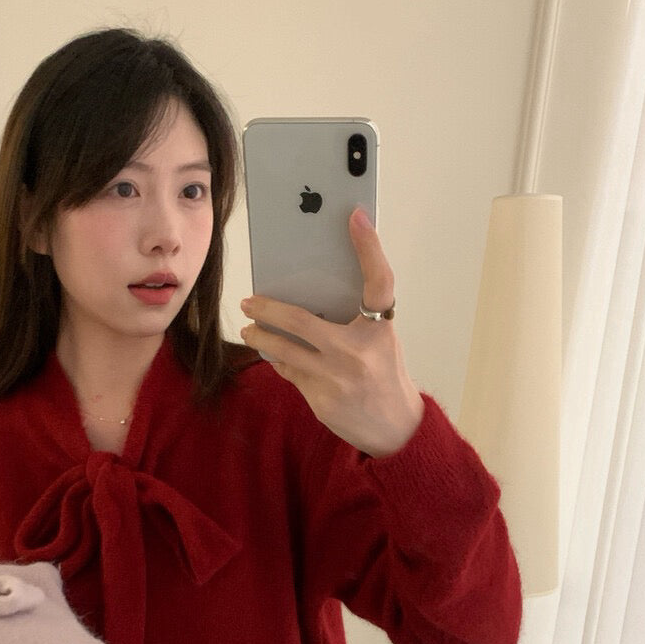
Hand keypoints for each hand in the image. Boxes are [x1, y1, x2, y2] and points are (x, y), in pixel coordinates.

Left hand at [240, 207, 424, 457]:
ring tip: (249, 327)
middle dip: (268, 309)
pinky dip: (277, 359)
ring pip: (284, 350)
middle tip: (249, 301)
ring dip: (261, 336)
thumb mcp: (381, 339)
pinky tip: (270, 352)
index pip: (378, 280)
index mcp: (381, 329)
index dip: (368, 246)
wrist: (395, 428)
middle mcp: (359, 351)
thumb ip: (356, 315)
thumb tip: (312, 288)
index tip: (354, 216)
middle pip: (302, 320)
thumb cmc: (384, 372)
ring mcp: (337, 378)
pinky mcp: (321, 399)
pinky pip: (289, 372)